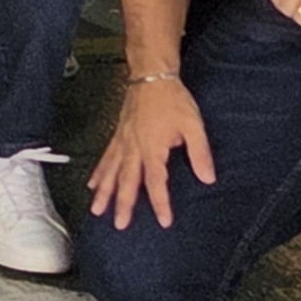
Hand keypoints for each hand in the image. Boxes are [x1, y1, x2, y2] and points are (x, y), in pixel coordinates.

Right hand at [87, 76, 213, 230]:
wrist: (151, 75)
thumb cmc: (173, 99)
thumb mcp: (193, 125)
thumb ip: (200, 153)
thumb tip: (207, 178)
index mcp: (153, 147)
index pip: (156, 181)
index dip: (160, 202)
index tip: (163, 221)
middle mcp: (134, 147)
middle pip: (127, 180)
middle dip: (123, 204)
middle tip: (119, 224)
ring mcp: (123, 141)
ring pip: (111, 171)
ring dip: (104, 192)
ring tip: (96, 209)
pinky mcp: (118, 135)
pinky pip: (106, 158)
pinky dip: (99, 172)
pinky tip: (93, 184)